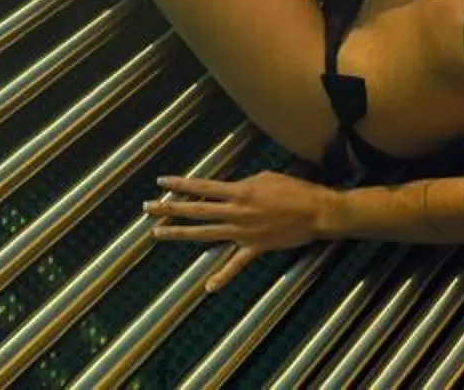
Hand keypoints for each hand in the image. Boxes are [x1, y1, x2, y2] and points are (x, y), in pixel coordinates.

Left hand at [144, 171, 331, 290]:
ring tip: (159, 234)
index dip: (180, 184)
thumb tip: (231, 190)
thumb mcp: (265, 177)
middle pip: (196, 210)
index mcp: (239, 191)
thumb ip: (244, 185)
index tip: (161, 182)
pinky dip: (223, 276)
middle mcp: (236, 211)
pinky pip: (236, 264)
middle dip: (169, 208)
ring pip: (205, 233)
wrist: (315, 211)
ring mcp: (243, 232)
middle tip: (147, 208)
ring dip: (180, 234)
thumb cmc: (293, 190)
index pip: (202, 187)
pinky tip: (209, 287)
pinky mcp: (255, 248)